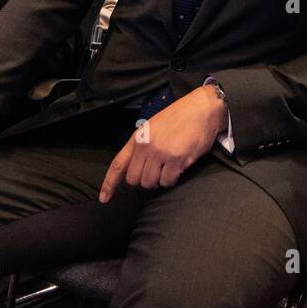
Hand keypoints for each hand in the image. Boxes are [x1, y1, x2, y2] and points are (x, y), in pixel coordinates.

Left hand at [99, 85, 226, 202]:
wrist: (202, 109)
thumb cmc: (179, 117)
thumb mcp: (153, 126)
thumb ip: (142, 145)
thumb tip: (136, 166)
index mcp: (138, 138)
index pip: (118, 164)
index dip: (109, 184)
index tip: (104, 198)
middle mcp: (146, 146)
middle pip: (134, 179)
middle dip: (143, 180)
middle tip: (155, 171)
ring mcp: (161, 154)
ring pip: (150, 183)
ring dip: (158, 180)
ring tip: (167, 167)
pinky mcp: (177, 160)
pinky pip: (167, 182)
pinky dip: (171, 180)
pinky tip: (177, 167)